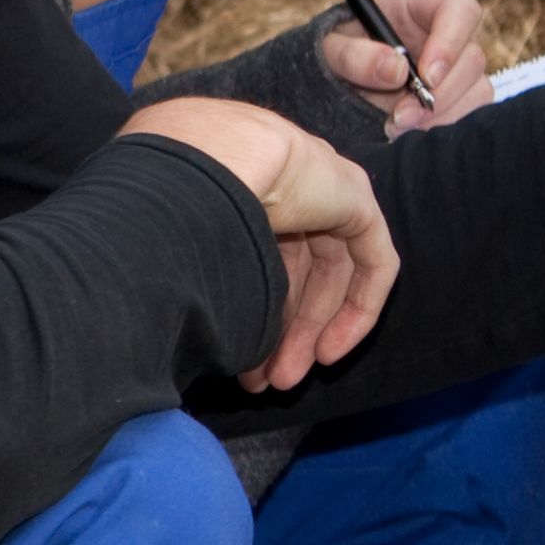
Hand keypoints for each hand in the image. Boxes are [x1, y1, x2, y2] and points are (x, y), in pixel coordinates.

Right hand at [119, 96, 400, 389]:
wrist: (204, 162)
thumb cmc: (172, 203)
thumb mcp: (185, 252)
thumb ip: (200, 282)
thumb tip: (190, 335)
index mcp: (238, 183)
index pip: (258, 254)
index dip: (253, 311)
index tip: (237, 362)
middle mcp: (282, 182)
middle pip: (295, 267)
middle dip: (280, 330)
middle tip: (264, 381)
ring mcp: (321, 184)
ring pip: (330, 270)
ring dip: (312, 329)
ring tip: (287, 379)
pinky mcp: (354, 196)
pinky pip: (372, 260)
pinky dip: (358, 308)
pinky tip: (331, 350)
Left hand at [325, 0, 493, 130]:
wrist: (337, 80)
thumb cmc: (336, 53)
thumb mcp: (330, 48)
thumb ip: (354, 55)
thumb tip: (396, 70)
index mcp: (420, 6)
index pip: (459, 11)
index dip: (450, 43)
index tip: (426, 77)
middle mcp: (448, 35)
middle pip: (472, 58)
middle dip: (440, 94)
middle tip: (401, 116)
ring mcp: (458, 68)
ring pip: (477, 90)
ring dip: (441, 115)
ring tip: (399, 127)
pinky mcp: (460, 97)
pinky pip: (471, 114)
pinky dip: (443, 127)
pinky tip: (413, 132)